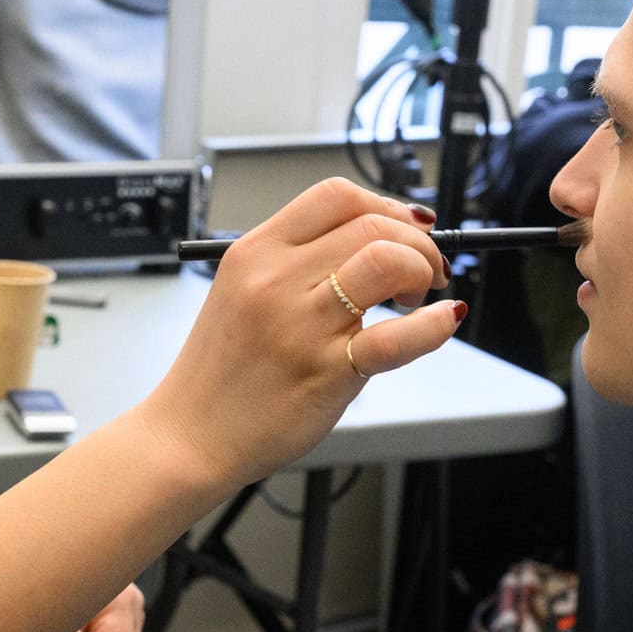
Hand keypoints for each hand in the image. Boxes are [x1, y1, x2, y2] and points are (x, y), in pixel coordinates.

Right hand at [143, 178, 460, 489]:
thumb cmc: (222, 371)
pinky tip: (442, 320)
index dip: (386, 204)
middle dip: (416, 240)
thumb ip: (296, 264)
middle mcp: (276, 281)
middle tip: (424, 269)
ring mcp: (301, 326)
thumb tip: (372, 242)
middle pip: (370, 223)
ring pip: (385, 261)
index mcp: (255, 253)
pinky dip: (433, 325)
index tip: (405, 227)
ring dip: (422, 268)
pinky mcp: (325, 372)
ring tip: (418, 296)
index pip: (335, 196)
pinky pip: (395, 338)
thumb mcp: (241, 293)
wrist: (190, 435)